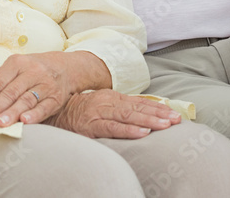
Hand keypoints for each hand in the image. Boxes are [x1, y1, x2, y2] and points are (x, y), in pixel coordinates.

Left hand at [0, 53, 76, 127]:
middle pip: (11, 91)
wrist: (65, 68)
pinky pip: (45, 106)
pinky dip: (35, 114)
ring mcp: (46, 83)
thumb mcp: (15, 70)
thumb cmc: (33, 71)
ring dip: (13, 112)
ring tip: (1, 124)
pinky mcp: (57, 97)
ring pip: (27, 99)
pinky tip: (24, 121)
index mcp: (17, 63)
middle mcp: (32, 71)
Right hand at [48, 90, 180, 138]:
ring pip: (129, 117)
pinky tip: (143, 133)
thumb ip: (119, 109)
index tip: (174, 113)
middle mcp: (108, 102)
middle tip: (176, 120)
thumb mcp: (102, 107)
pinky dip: (129, 130)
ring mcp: (100, 113)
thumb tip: (142, 116)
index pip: (140, 103)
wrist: (53, 111)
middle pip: (138, 108)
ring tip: (165, 125)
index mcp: (113, 97)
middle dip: (159, 114)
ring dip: (149, 121)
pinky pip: (113, 128)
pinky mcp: (91, 125)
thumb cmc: (80, 111)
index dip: (158, 108)